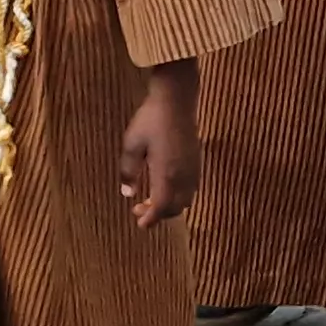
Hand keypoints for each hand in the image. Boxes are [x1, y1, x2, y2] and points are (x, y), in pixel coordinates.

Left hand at [119, 60, 199, 226]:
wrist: (176, 100)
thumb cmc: (150, 121)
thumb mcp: (132, 145)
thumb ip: (129, 172)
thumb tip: (127, 193)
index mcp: (167, 174)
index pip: (162, 207)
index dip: (151, 219)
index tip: (141, 224)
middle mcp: (184, 176)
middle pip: (175, 207)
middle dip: (158, 214)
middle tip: (139, 210)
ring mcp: (193, 168)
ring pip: (185, 199)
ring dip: (169, 205)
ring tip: (151, 200)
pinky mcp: (197, 160)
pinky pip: (191, 188)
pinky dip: (178, 195)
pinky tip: (164, 186)